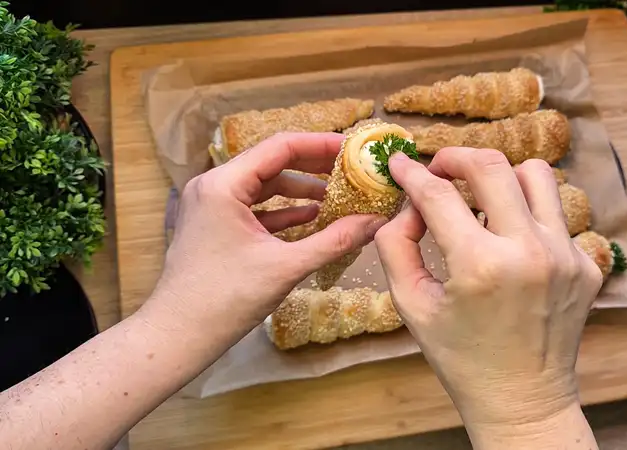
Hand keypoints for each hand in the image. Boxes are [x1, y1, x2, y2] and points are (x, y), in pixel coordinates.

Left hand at [150, 132, 386, 331]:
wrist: (177, 335)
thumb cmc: (226, 299)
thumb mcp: (286, 267)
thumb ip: (333, 240)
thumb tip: (375, 222)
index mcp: (224, 185)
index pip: (280, 147)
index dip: (320, 145)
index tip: (352, 150)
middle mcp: (214, 186)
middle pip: (272, 163)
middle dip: (313, 168)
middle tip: (352, 171)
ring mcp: (211, 206)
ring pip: (263, 186)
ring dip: (300, 191)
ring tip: (338, 197)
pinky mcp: (214, 226)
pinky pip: (254, 207)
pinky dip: (282, 211)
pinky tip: (312, 218)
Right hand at [375, 149, 601, 433]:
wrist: (523, 399)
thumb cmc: (461, 358)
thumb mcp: (412, 306)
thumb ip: (396, 246)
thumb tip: (407, 204)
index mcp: (481, 266)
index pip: (438, 194)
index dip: (412, 172)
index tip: (400, 163)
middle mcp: (530, 251)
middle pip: (493, 166)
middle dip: (456, 157)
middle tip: (439, 168)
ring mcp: (566, 255)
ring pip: (537, 175)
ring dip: (502, 177)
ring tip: (481, 197)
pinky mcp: (586, 264)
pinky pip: (554, 214)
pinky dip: (527, 215)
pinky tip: (510, 241)